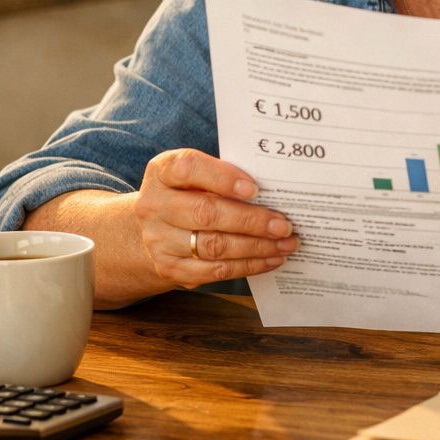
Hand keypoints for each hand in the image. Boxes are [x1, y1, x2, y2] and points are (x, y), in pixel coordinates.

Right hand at [135, 148, 297, 287]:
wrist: (156, 226)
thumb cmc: (190, 192)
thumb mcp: (198, 175)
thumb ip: (225, 177)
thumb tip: (273, 191)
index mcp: (162, 172)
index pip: (188, 169)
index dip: (223, 178)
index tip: (255, 189)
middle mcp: (154, 206)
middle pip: (205, 213)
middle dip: (251, 221)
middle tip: (284, 226)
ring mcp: (158, 240)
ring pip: (213, 246)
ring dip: (256, 247)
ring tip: (286, 244)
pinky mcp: (169, 268)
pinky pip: (214, 271)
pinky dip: (248, 266)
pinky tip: (271, 259)